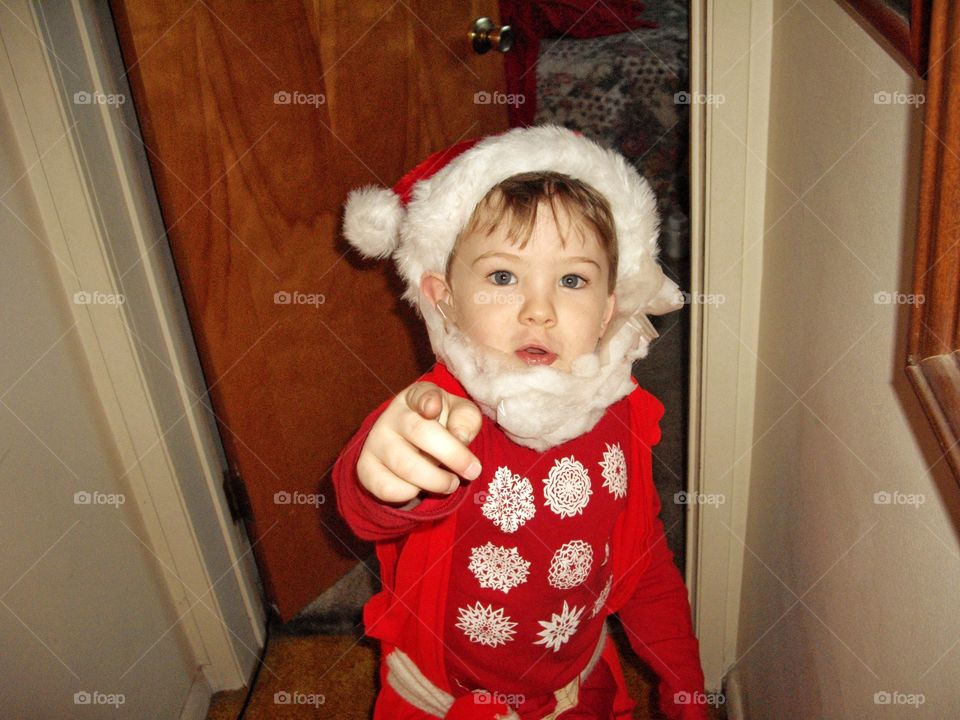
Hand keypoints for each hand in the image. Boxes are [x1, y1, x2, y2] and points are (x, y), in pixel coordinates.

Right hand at [357, 382, 482, 504]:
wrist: (414, 448)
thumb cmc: (443, 427)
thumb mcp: (460, 416)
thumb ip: (466, 420)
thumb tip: (460, 437)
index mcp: (416, 397)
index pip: (421, 394)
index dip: (428, 400)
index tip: (433, 408)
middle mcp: (391, 415)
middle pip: (420, 432)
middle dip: (452, 455)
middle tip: (472, 471)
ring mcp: (375, 441)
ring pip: (405, 466)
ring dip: (435, 480)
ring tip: (450, 483)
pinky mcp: (365, 468)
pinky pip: (388, 488)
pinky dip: (410, 494)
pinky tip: (420, 487)